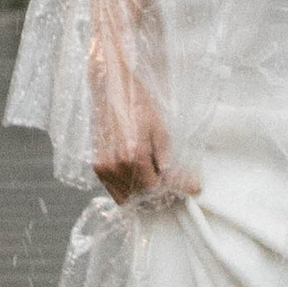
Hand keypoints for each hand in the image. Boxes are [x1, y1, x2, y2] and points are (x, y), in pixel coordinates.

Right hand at [91, 79, 196, 207]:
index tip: (189, 189)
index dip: (174, 191)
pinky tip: (140, 178)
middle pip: (143, 196)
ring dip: (144, 195)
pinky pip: (115, 190)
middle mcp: (115, 166)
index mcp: (133, 156)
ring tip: (156, 180)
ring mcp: (103, 167)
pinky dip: (129, 190)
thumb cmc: (136, 104)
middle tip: (174, 185)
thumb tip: (191, 187)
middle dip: (160, 195)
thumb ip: (172, 164)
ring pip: (128, 197)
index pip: (157, 189)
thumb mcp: (160, 131)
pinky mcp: (96, 166)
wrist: (110, 88)